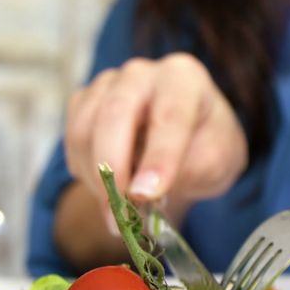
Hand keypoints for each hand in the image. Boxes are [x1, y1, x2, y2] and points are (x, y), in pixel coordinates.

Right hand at [64, 53, 247, 225]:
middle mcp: (142, 74)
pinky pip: (72, 139)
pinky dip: (85, 173)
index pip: (169, 115)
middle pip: (114, 114)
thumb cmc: (205, 147)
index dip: (157, 157)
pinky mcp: (84, 102)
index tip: (146, 195)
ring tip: (119, 214)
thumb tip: (144, 190)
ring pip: (85, 131)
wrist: (189, 142)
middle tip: (120, 216)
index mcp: (183, 77)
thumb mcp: (216, 161)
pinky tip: (109, 189)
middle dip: (113, 170)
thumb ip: (188, 170)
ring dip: (97, 180)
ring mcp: (108, 85)